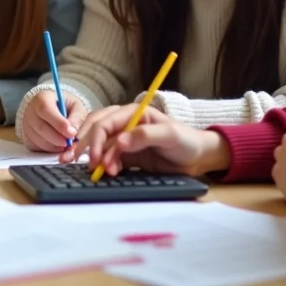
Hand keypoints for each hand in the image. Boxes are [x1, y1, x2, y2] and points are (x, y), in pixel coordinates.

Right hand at [21, 91, 86, 151]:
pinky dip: (48, 150)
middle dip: (58, 138)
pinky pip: (36, 147)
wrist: (52, 108)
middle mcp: (30, 111)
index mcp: (42, 98)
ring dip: (54, 146)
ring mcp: (26, 125)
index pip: (46, 110)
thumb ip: (76, 117)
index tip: (72, 133)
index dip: (59, 123)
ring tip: (66, 144)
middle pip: (41, 127)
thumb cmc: (65, 106)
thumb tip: (73, 132)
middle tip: (70, 143)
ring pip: (38, 139)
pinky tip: (57, 145)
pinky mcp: (26, 137)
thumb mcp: (75, 106)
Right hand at [65, 103, 230, 176]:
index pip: (106, 122)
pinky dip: (105, 165)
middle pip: (98, 130)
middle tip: (87, 165)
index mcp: (134, 113)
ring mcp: (126, 139)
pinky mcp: (128, 155)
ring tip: (101, 173)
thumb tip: (119, 142)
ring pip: (101, 145)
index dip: (96, 139)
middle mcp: (126, 123)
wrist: (198, 158)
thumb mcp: (170, 135)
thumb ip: (145, 136)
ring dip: (96, 158)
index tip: (95, 158)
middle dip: (87, 146)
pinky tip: (109, 173)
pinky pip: (110, 157)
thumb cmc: (187, 141)